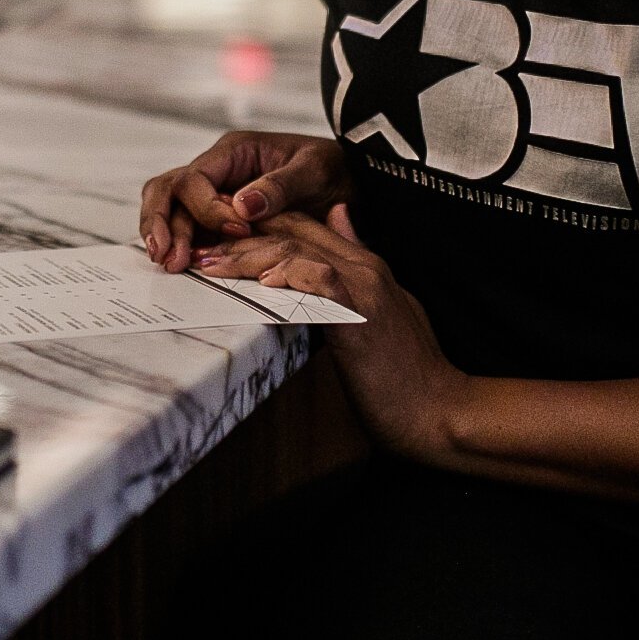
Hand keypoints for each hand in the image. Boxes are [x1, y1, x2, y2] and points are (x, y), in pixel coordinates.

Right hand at [138, 132, 348, 272]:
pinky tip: (181, 266)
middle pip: (168, 190)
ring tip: (169, 265)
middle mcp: (217, 169)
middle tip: (168, 258)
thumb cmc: (335, 170)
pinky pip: (188, 227)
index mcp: (235, 151)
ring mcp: (215, 192)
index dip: (207, 209)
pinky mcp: (220, 217)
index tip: (238, 232)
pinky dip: (180, 244)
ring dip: (164, 235)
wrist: (350, 183)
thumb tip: (241, 206)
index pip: (195, 178)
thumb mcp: (316, 171)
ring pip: (169, 207)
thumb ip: (280, 185)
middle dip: (162, 222)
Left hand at [192, 205, 467, 462]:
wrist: (438, 412)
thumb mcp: (383, 315)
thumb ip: (357, 278)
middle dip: (241, 238)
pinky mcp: (362, 317)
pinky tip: (263, 283)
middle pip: (294, 232)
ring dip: (249, 257)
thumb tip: (338, 233)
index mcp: (367, 266)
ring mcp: (365, 290)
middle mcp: (365, 269)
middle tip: (200, 249)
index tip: (219, 239)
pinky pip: (323, 281)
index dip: (260, 227)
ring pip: (299, 251)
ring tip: (211, 266)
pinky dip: (292, 276)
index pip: (305, 228)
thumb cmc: (408, 375)